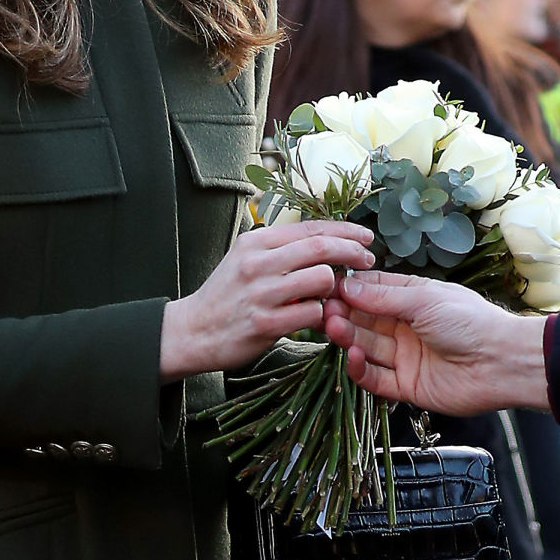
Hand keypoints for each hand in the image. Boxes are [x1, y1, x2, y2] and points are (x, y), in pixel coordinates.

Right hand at [160, 220, 375, 379]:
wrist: (192, 331)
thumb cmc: (226, 294)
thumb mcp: (246, 258)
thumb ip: (281, 249)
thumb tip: (326, 241)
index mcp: (256, 241)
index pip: (311, 228)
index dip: (345, 231)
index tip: (365, 237)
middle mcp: (258, 262)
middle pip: (321, 248)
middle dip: (352, 252)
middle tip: (368, 260)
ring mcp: (261, 293)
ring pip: (321, 279)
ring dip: (334, 288)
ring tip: (331, 296)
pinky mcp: (265, 323)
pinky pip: (312, 314)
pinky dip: (321, 316)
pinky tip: (315, 318)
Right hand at [324, 270, 550, 415]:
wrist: (500, 363)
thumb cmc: (469, 321)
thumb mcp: (423, 300)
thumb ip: (383, 297)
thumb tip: (348, 286)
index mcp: (413, 299)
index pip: (373, 291)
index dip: (350, 290)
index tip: (326, 286)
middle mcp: (406, 326)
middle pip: (365, 320)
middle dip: (344, 314)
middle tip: (323, 310)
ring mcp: (405, 356)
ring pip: (367, 346)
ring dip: (349, 337)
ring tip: (334, 328)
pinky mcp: (406, 385)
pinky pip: (375, 378)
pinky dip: (360, 369)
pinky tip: (352, 356)